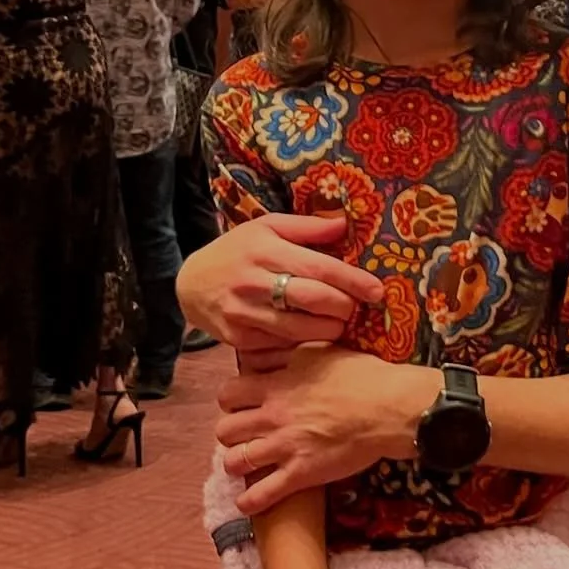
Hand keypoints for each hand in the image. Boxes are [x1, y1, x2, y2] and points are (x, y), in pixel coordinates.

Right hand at [177, 214, 381, 351]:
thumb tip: (345, 224)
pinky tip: (312, 333)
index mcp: (265, 250)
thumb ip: (307, 227)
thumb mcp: (267, 227)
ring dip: (329, 329)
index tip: (377, 290)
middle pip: (313, 300)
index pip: (318, 267)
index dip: (352, 280)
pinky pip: (282, 345)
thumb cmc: (238, 250)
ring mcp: (245, 314)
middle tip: (356, 308)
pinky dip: (304, 342)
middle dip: (344, 307)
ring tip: (338, 322)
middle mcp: (254, 282)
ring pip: (300, 328)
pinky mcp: (240, 340)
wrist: (191, 283)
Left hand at [218, 346, 437, 513]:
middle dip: (231, 433)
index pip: (228, 394)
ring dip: (237, 464)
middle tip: (245, 435)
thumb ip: (289, 354)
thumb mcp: (320, 351)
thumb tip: (268, 351)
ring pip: (235, 462)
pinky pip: (262, 494)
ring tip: (247, 464)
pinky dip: (249, 501)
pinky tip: (248, 502)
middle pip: (225, 430)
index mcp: (277, 385)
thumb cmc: (363, 375)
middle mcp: (272, 416)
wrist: (389, 407)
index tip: (242, 404)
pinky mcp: (300, 474)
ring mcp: (284, 447)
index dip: (231, 400)